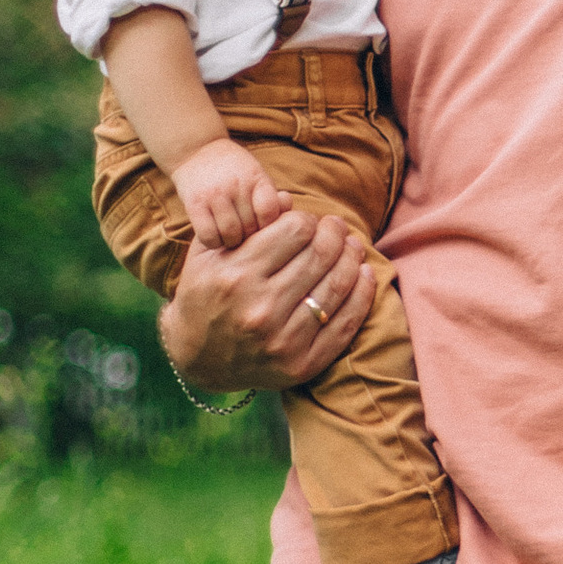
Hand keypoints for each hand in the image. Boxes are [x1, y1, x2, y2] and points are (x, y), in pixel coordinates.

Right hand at [160, 211, 374, 392]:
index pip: (295, 230)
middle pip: (321, 255)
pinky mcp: (302, 364)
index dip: (309, 220)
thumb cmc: (203, 296)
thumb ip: (245, 224)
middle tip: (338, 228)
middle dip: (335, 234)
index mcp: (236, 275)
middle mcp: (260, 308)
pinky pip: (345, 323)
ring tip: (353, 247)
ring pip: (337, 286)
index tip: (310, 222)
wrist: (198, 359)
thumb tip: (288, 199)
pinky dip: (362, 294)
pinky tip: (364, 275)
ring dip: (352, 259)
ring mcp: (283, 340)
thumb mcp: (209, 255)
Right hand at [172, 135, 288, 250]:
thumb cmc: (235, 171)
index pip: (269, 211)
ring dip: (232, 243)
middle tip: (246, 238)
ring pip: (230, 234)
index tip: (264, 229)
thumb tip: (291, 220)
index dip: (270, 226)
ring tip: (231, 239)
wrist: (197, 151)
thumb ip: (273, 199)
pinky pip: (208, 235)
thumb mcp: (258, 177)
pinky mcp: (194, 204)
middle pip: (251, 227)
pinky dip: (213, 242)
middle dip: (251, 238)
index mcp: (256, 179)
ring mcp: (214, 194)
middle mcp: (236, 185)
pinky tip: (215, 238)